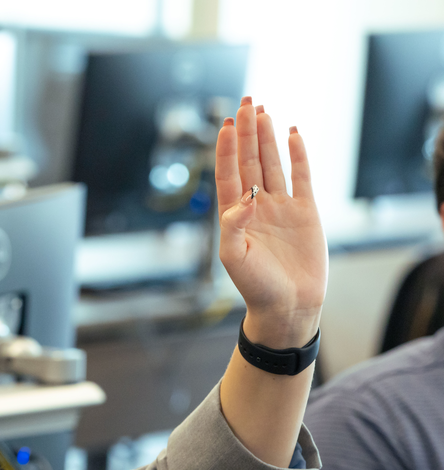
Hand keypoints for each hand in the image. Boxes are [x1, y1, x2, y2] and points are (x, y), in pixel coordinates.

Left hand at [215, 97, 327, 348]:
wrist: (289, 305)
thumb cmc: (257, 286)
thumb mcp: (235, 259)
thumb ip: (234, 228)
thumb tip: (244, 199)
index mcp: (234, 216)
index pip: (229, 173)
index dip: (227, 149)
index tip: (226, 124)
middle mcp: (256, 206)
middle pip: (251, 160)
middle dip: (247, 132)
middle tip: (245, 102)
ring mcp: (281, 206)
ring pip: (273, 163)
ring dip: (268, 138)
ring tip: (263, 111)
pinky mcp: (306, 211)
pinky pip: (301, 177)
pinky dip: (298, 155)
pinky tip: (292, 133)